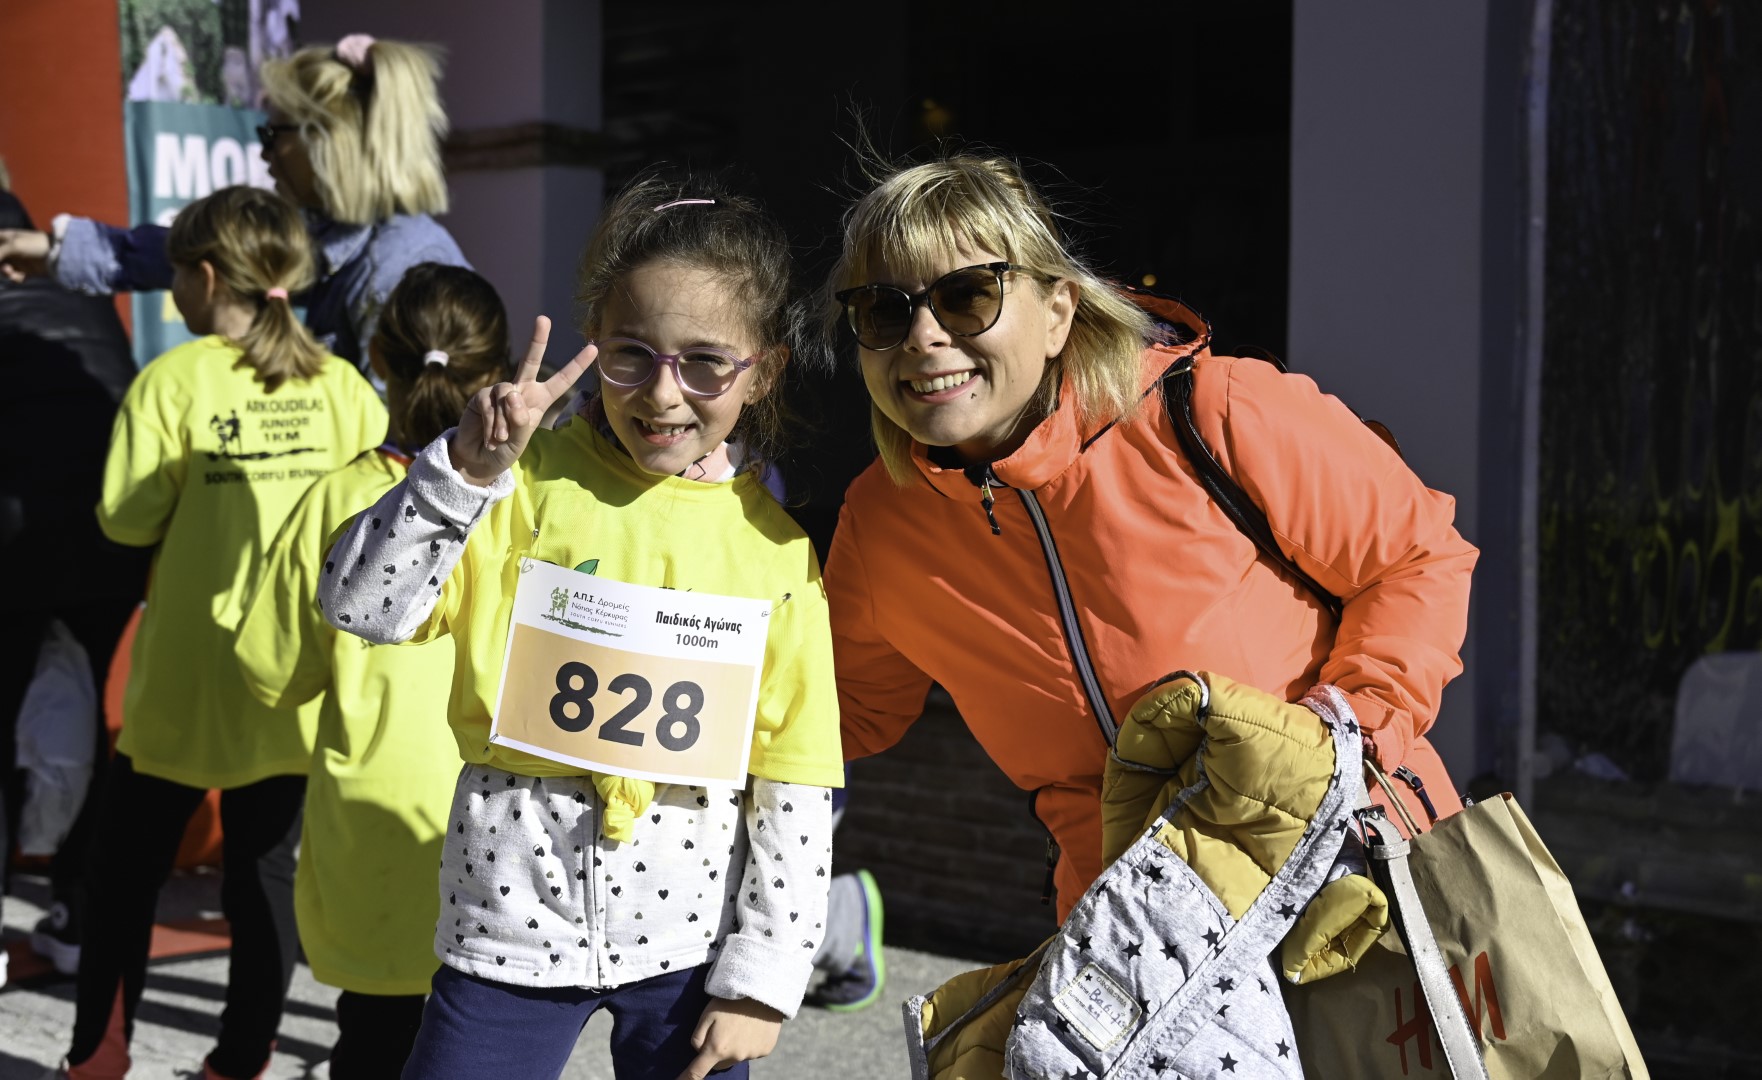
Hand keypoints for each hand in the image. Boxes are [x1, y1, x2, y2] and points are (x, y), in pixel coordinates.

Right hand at [0, 229, 50, 281]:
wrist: (58, 255)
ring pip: (4, 269)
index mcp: (5, 237)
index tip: (1, 258)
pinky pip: (14, 277)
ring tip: (11, 272)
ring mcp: (18, 260)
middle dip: (0, 265)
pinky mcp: (26, 270)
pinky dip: (15, 278)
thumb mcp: (14, 245)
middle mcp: (10, 248)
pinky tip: (21, 277)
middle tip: (5, 268)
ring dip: (6, 272)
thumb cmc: (35, 245)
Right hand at [449, 315, 594, 485]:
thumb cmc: (507, 449)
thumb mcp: (520, 438)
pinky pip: (490, 404)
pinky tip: (490, 437)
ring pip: (507, 394)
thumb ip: (519, 418)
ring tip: (501, 438)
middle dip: (538, 339)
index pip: (561, 380)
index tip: (593, 348)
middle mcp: (521, 390)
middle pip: (530, 361)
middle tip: (544, 319)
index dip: (576, 365)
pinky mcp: (482, 396)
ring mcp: (500, 391)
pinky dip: (492, 423)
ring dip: (505, 420)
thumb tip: (512, 394)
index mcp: (540, 399)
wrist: (480, 458)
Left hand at [677, 997, 783, 1079]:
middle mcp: (735, 1056)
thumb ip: (698, 1037)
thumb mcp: (707, 1015)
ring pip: (736, 1057)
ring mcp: (751, 1055)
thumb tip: (699, 1052)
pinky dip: (750, 1043)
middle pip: (719, 1064)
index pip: (697, 1072)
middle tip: (721, 1031)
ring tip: (739, 1024)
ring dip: (734, 1047)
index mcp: (717, 1048)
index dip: (687, 1079)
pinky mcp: (765, 1050)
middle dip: (717, 1053)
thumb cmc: (730, 1001)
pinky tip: (752, 1026)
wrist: (762, 991)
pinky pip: (752, 1052)